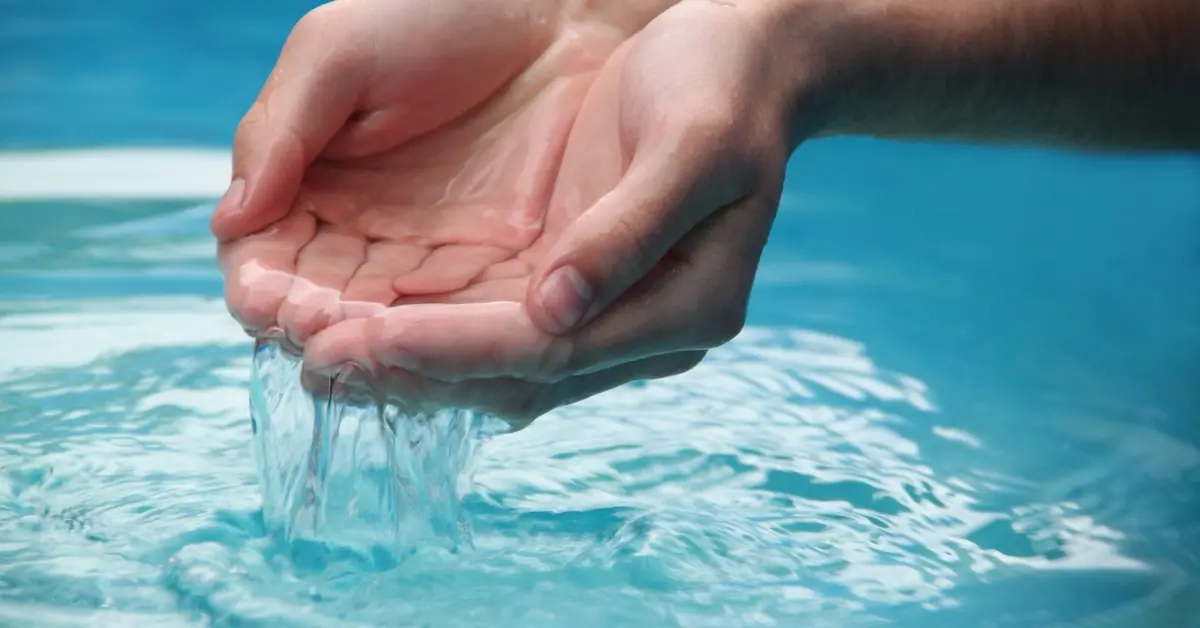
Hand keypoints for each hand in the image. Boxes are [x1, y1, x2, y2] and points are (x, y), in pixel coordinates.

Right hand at [215, 0, 668, 348]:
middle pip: (324, 308)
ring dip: (371, 346)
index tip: (263, 300)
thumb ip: (279, 133)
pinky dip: (441, 342)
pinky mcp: (499, 271)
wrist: (550, 11)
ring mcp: (433, 259)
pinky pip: (462, 321)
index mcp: (311, 189)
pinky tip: (428, 352)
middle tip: (312, 335)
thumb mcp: (338, 56)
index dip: (262, 286)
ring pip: (389, 327)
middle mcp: (366, 237)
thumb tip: (229, 222)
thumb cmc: (434, 14)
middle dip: (313, 328)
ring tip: (359, 352)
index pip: (268, 261)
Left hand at [300, 1, 794, 425]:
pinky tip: (364, 322)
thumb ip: (628, 231)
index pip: (549, 353)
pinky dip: (427, 330)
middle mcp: (644, 330)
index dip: (451, 351)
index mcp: (685, 305)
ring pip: (494, 364)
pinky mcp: (574, 286)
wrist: (742, 57)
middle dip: (411, 370)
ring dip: (409, 361)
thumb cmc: (724, 87)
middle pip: (512, 376)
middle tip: (312, 362)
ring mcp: (607, 314)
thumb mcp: (693, 146)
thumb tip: (556, 313)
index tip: (360, 342)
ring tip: (316, 353)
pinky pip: (491, 326)